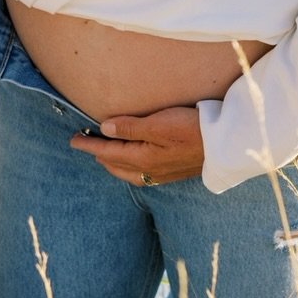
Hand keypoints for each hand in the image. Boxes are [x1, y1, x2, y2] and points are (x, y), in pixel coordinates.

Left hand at [69, 106, 204, 184]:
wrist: (224, 144)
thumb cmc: (191, 128)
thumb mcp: (158, 124)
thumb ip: (130, 127)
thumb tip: (104, 129)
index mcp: (143, 158)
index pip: (109, 152)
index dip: (90, 145)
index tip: (73, 140)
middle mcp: (150, 171)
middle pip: (116, 165)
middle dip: (98, 155)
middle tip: (84, 144)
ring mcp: (162, 174)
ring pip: (128, 172)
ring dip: (113, 163)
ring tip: (103, 154)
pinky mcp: (173, 172)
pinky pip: (142, 174)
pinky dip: (129, 168)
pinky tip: (132, 163)